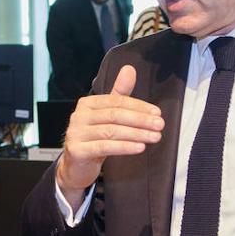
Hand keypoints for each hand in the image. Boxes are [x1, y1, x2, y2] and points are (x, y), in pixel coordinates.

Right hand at [55, 65, 162, 207]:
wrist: (76, 166)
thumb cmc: (94, 139)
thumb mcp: (107, 115)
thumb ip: (119, 94)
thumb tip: (129, 69)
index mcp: (87, 104)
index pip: (117, 102)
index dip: (139, 106)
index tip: (157, 113)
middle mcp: (78, 116)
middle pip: (115, 115)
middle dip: (140, 120)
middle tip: (159, 125)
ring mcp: (75, 133)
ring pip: (111, 131)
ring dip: (136, 134)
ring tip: (154, 137)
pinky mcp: (77, 150)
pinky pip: (105, 147)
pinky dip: (125, 147)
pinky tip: (139, 147)